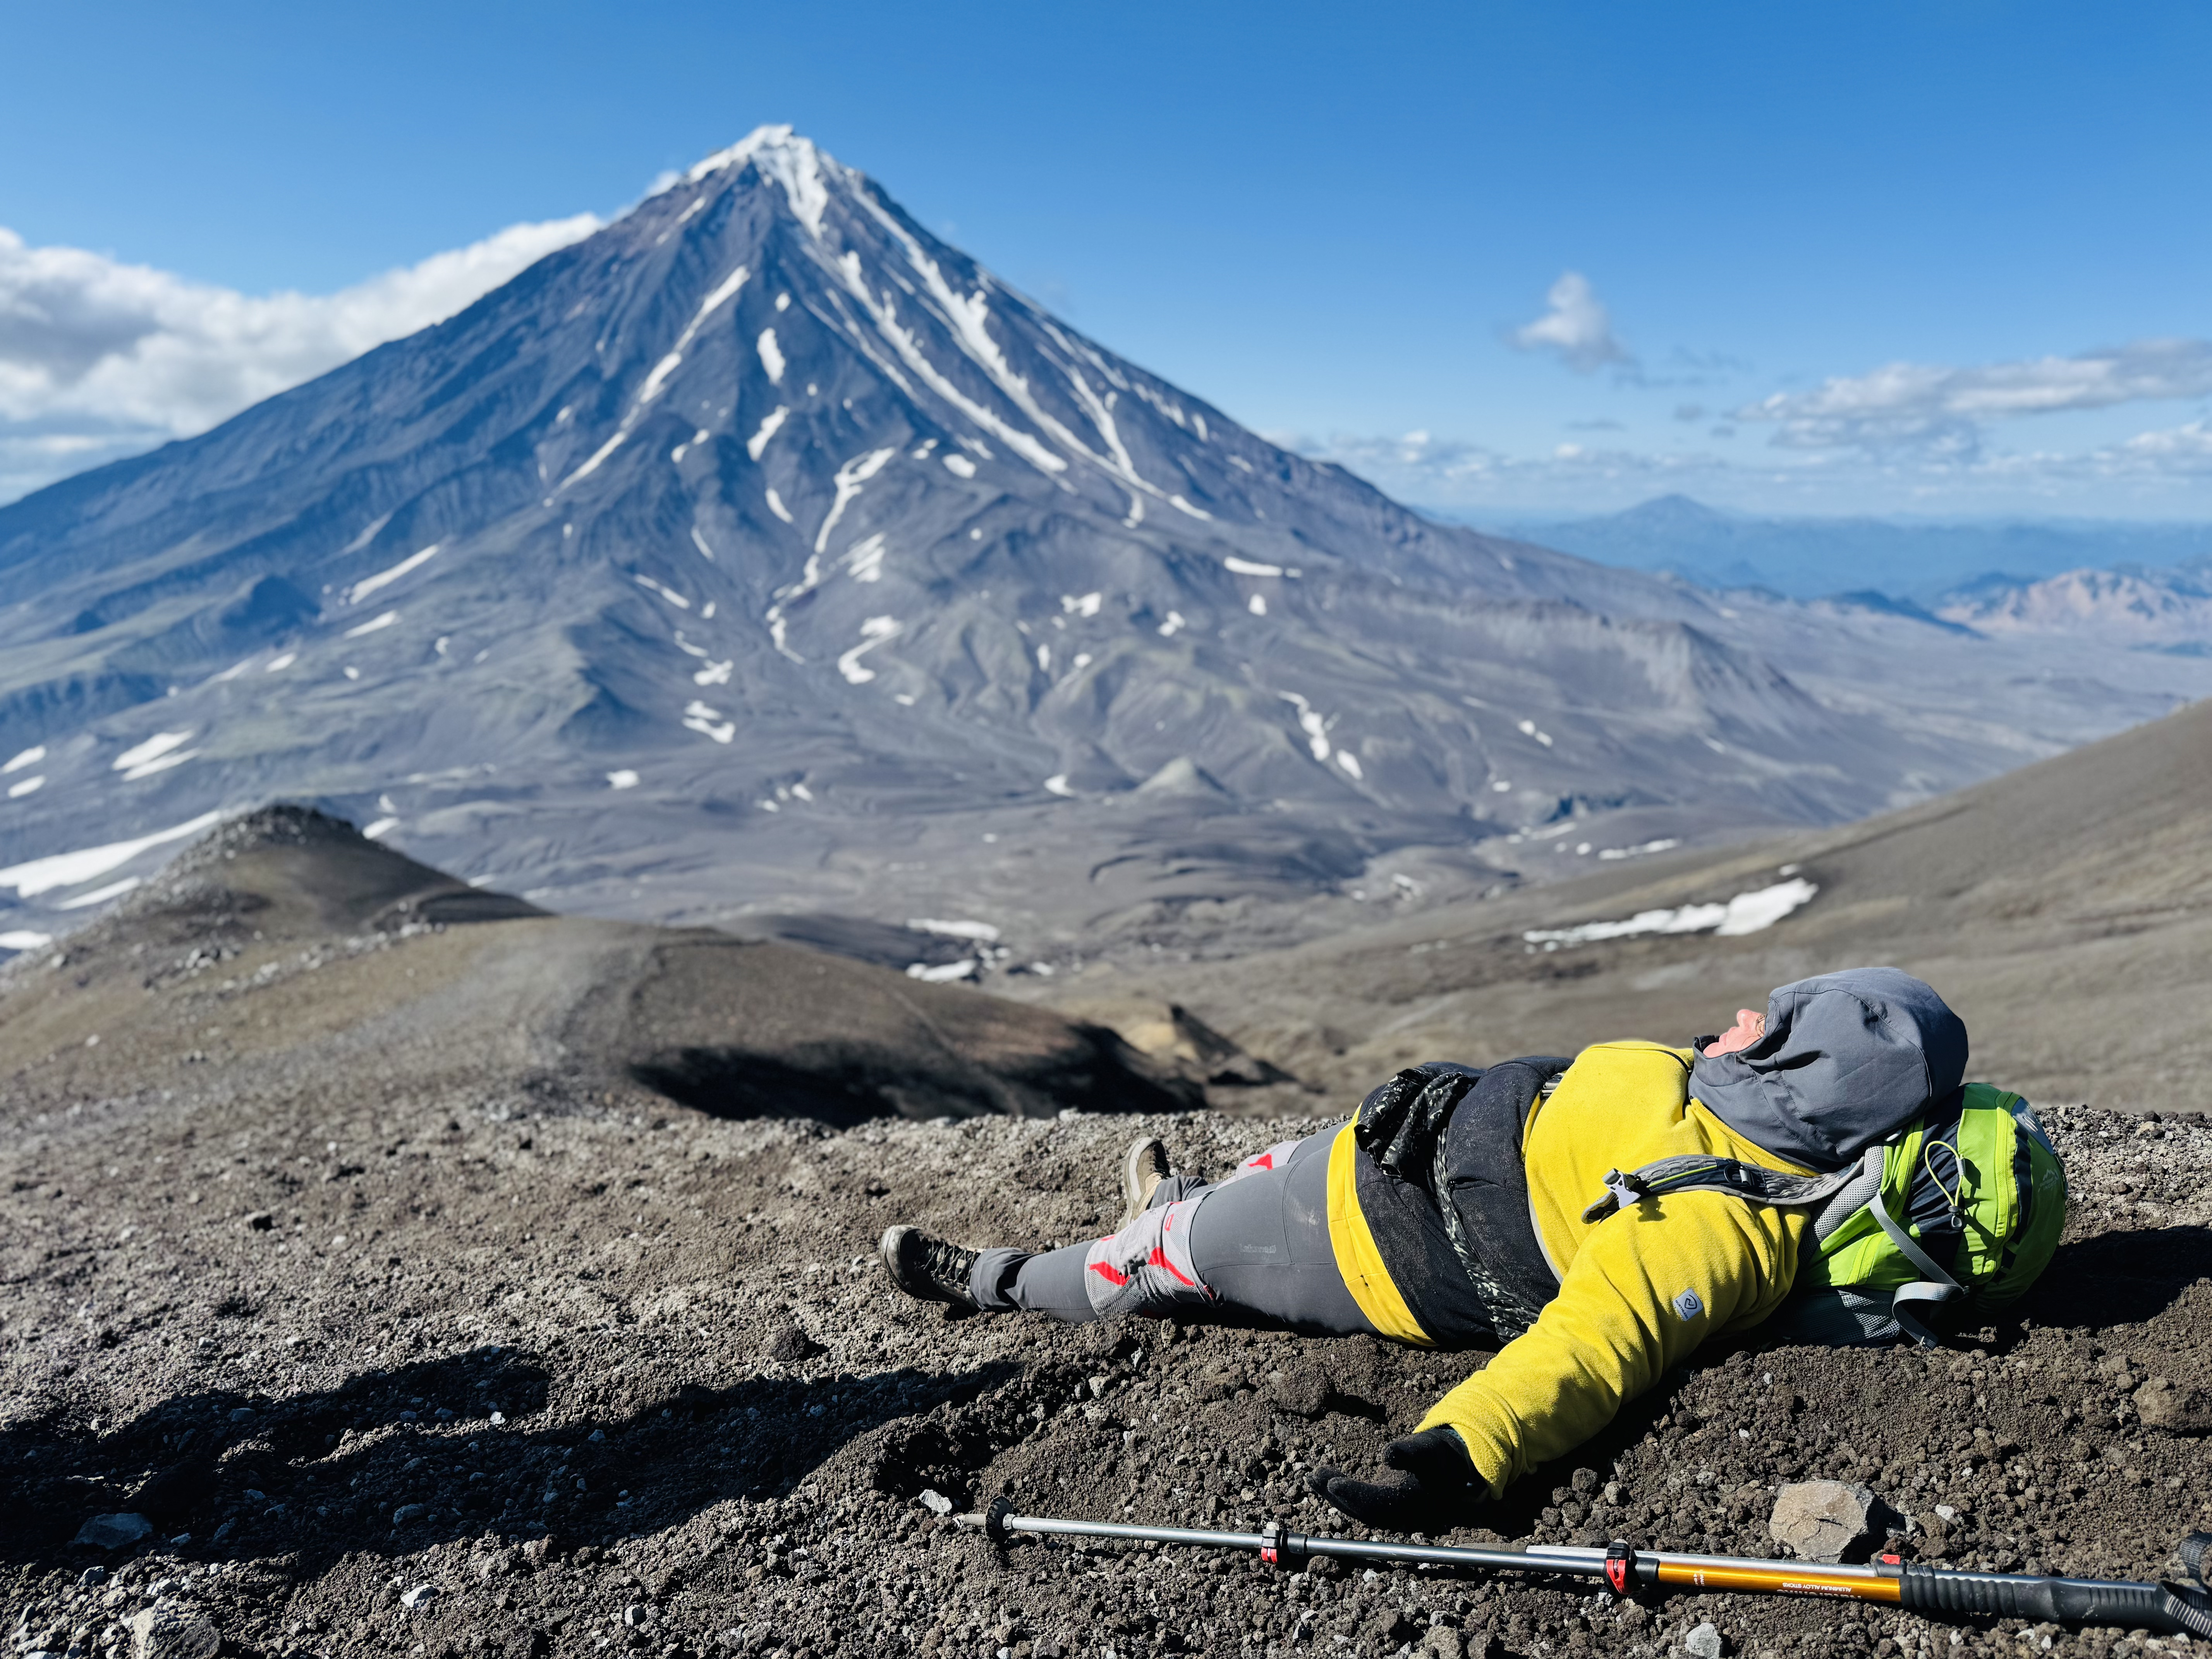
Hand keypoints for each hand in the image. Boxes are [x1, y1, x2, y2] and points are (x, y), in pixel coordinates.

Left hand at [1307, 1426, 1479, 1531]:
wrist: (1444, 1469)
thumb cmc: (1433, 1456)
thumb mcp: (1425, 1450)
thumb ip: (1408, 1452)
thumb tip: (1388, 1453)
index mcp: (1407, 1502)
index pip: (1376, 1504)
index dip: (1354, 1495)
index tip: (1334, 1483)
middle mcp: (1395, 1513)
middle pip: (1361, 1509)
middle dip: (1336, 1494)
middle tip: (1314, 1476)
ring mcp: (1386, 1512)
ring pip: (1355, 1508)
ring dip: (1333, 1494)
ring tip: (1312, 1476)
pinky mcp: (1379, 1505)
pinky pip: (1355, 1502)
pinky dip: (1338, 1491)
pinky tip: (1323, 1477)